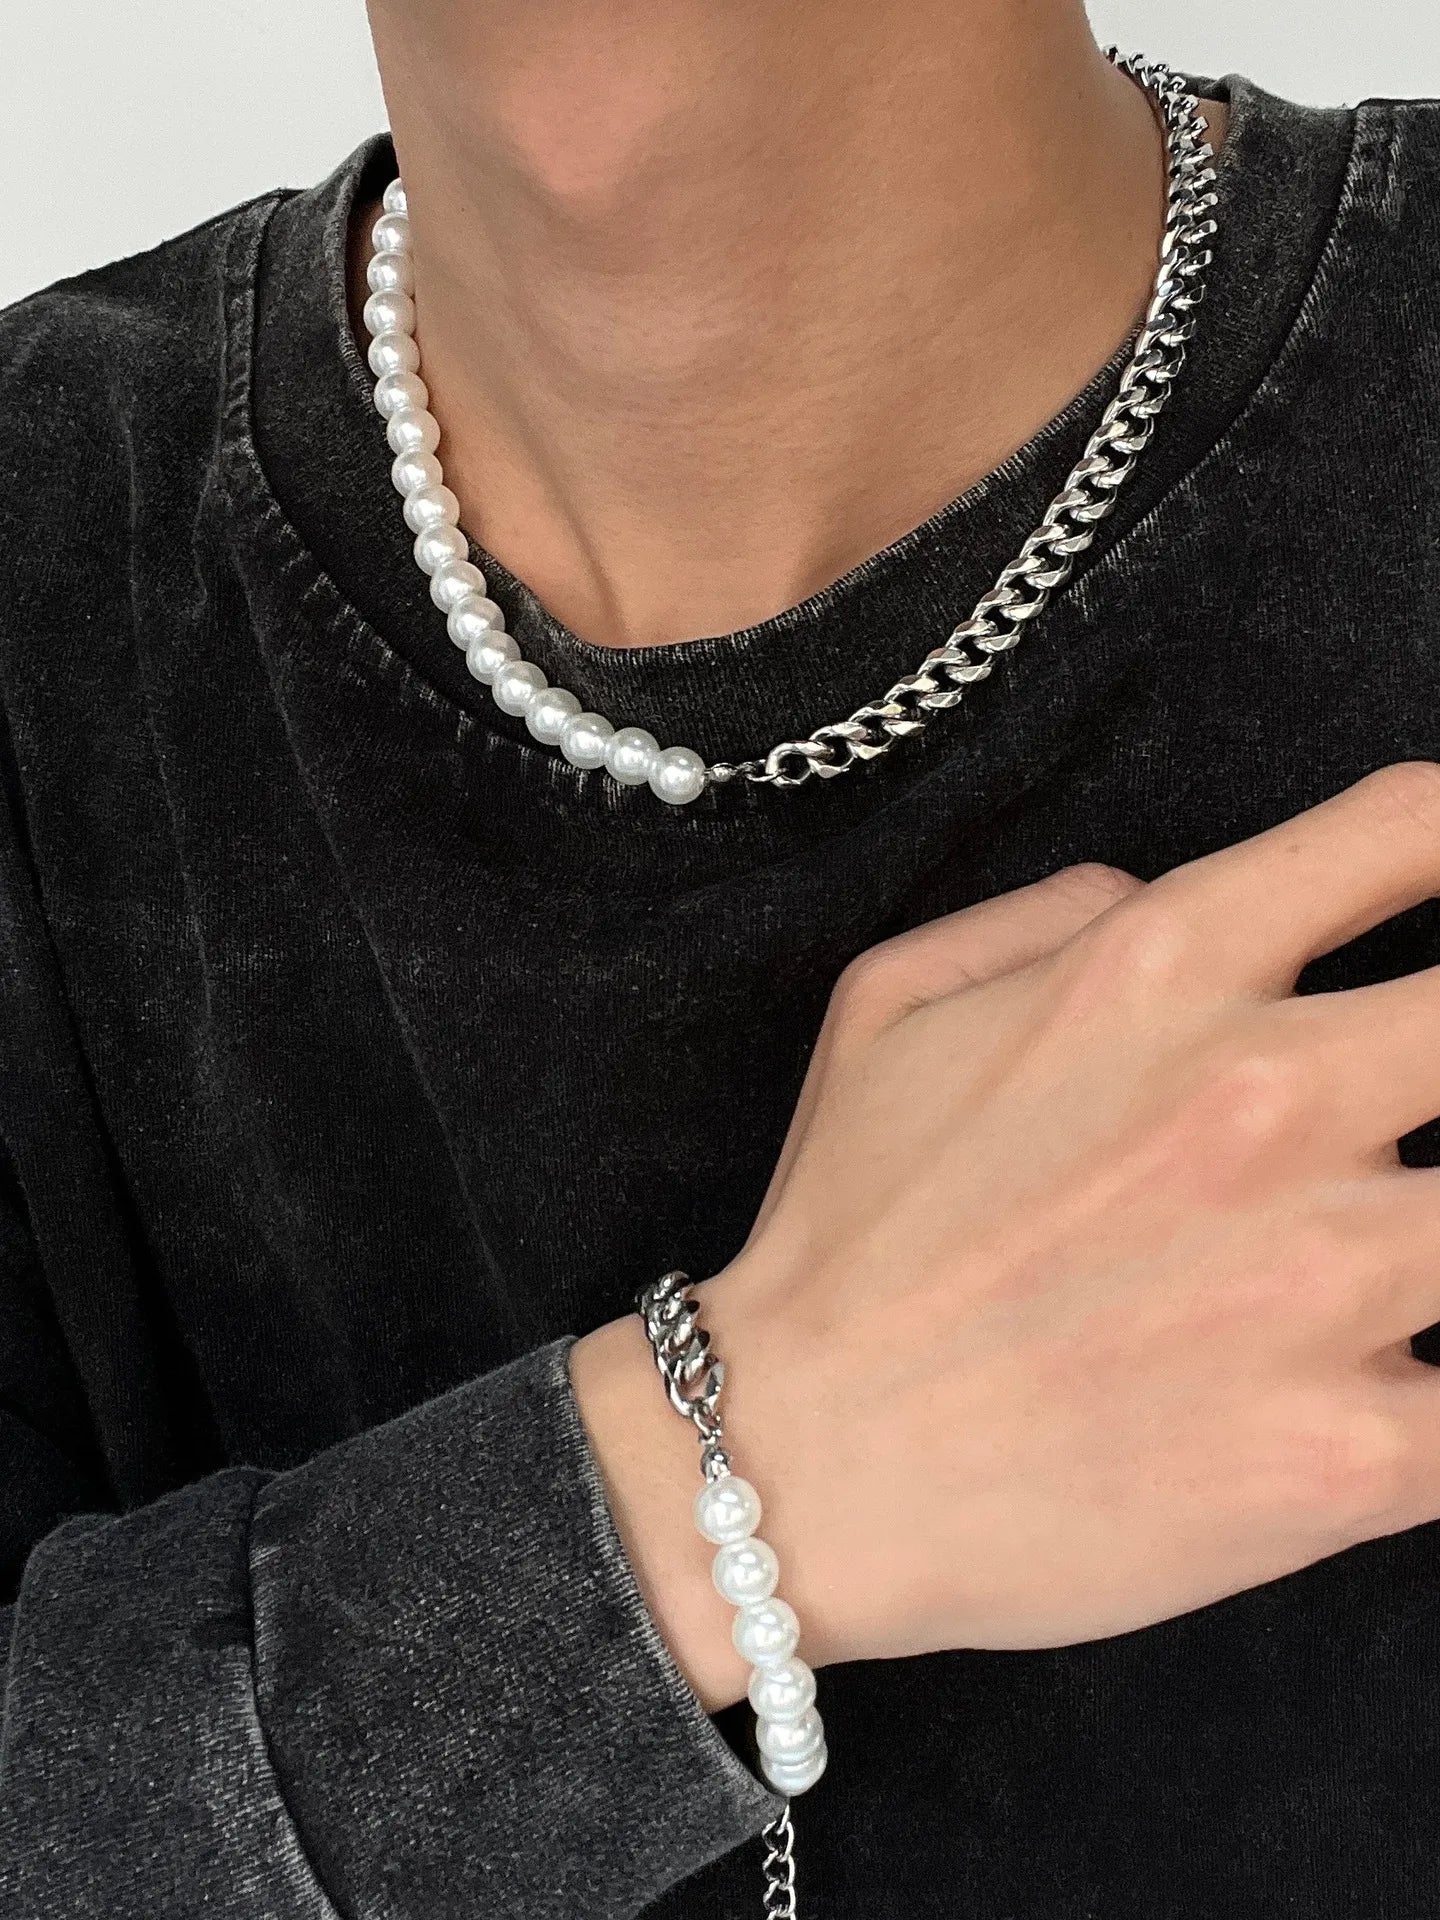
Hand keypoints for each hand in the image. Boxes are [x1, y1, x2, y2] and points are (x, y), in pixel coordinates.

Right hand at [690, 763, 1439, 1676]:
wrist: (801, 1464)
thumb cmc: (844, 1234)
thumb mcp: (890, 1004)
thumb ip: (1047, 911)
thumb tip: (1166, 894)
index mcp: (1160, 971)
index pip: (1409, 835)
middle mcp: (1261, 1098)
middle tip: (1431, 1094)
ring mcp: (1318, 1277)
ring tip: (1403, 1247)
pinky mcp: (1346, 1456)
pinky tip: (1408, 1378)